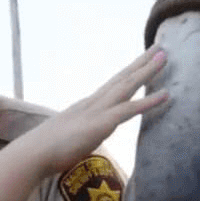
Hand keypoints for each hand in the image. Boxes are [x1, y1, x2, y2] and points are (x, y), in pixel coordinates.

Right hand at [30, 45, 168, 174]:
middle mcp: (94, 103)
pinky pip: (129, 109)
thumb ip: (82, 133)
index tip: (142, 60)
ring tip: (164, 55)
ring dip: (148, 71)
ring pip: (128, 86)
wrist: (33, 154)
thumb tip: (86, 136)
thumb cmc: (48, 151)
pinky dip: (149, 101)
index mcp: (88, 106)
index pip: (113, 85)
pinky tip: (166, 93)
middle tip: (160, 46)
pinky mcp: (101, 124)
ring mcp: (98, 111)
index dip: (129, 72)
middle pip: (122, 78)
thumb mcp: (71, 137)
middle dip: (142, 62)